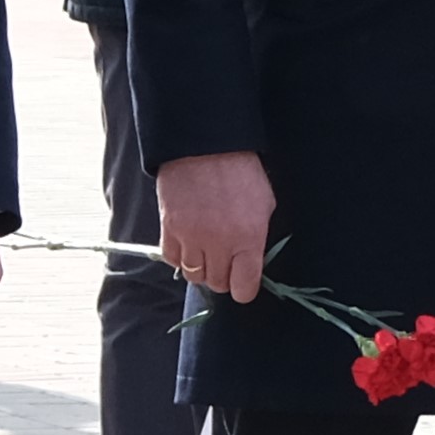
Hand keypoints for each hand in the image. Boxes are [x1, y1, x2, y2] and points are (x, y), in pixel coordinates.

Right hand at [156, 151, 278, 303]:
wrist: (205, 145)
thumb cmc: (240, 170)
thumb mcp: (265, 203)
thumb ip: (259, 237)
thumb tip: (252, 261)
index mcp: (248, 238)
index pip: (244, 288)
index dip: (244, 289)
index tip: (243, 283)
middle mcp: (219, 244)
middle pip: (218, 284)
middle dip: (224, 277)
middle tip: (227, 261)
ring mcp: (192, 238)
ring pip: (195, 276)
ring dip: (202, 268)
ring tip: (207, 251)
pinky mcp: (169, 230)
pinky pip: (173, 261)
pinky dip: (181, 257)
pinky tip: (189, 244)